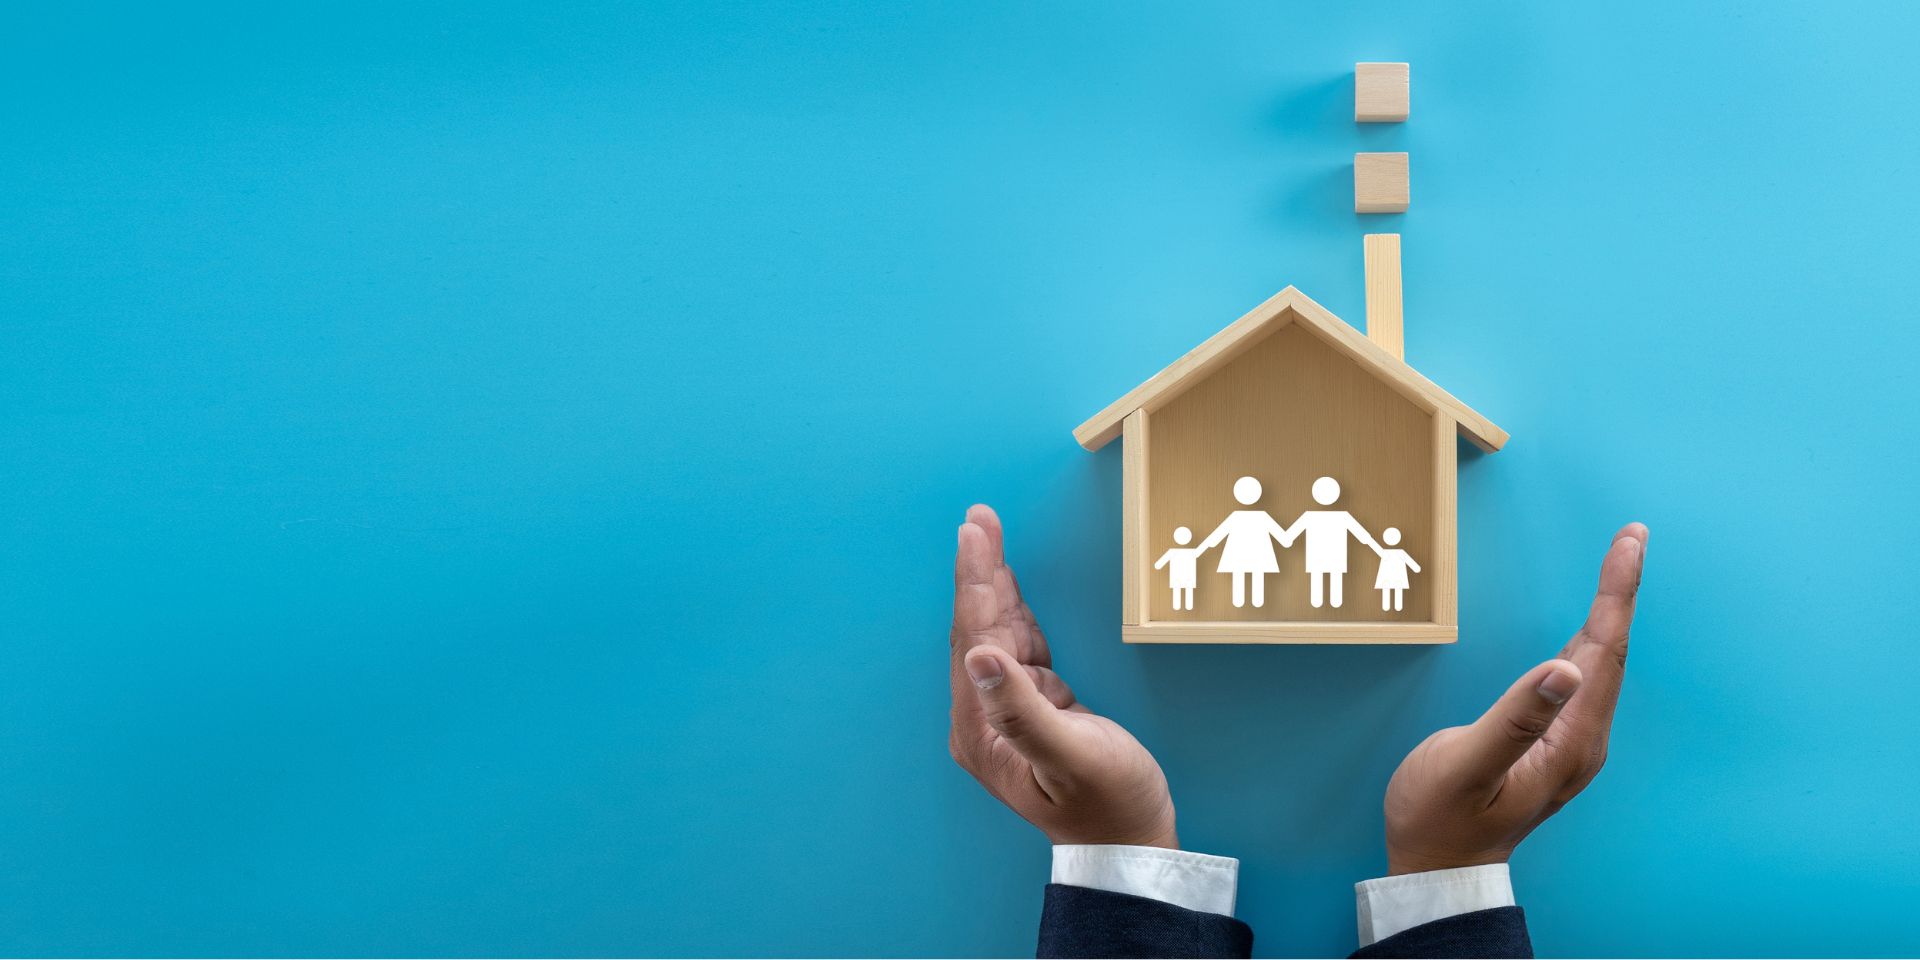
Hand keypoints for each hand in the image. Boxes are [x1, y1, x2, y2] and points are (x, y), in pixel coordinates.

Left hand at [948, 504, 1177, 848]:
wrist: (1133, 842)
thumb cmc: (1109, 804)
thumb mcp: (1070, 755)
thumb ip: (1023, 707)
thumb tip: (978, 655)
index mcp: (983, 728)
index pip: (974, 638)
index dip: (975, 582)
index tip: (974, 533)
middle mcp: (986, 718)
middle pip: (979, 628)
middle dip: (979, 571)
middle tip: (979, 516)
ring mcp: (1009, 711)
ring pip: (998, 633)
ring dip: (994, 584)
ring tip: (987, 532)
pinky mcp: (1037, 706)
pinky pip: (1021, 647)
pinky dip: (1017, 610)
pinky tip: (1009, 583)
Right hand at [1381, 523, 1647, 874]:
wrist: (1438, 867)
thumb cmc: (1441, 818)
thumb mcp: (1467, 766)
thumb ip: (1514, 719)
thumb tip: (1565, 668)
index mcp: (1569, 741)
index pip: (1604, 652)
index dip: (1617, 594)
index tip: (1629, 543)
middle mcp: (1582, 739)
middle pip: (1610, 651)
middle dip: (1621, 590)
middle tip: (1632, 535)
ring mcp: (1570, 742)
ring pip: (1599, 662)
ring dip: (1610, 610)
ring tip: (1620, 563)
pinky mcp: (1553, 742)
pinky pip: (1582, 677)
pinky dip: (1590, 637)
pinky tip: (1589, 624)